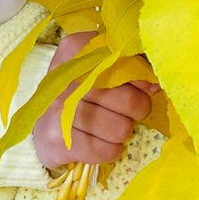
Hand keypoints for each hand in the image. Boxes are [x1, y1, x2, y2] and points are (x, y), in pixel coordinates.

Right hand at [30, 32, 153, 173]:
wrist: (43, 127)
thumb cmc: (82, 91)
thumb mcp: (101, 67)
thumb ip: (132, 65)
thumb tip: (155, 85)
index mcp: (76, 48)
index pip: (128, 62)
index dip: (141, 79)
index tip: (137, 86)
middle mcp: (66, 76)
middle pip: (130, 100)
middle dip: (136, 110)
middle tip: (125, 110)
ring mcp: (59, 109)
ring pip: (121, 129)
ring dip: (122, 131)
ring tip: (109, 125)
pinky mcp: (57, 140)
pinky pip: (106, 150)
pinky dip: (110, 150)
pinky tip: (100, 142)